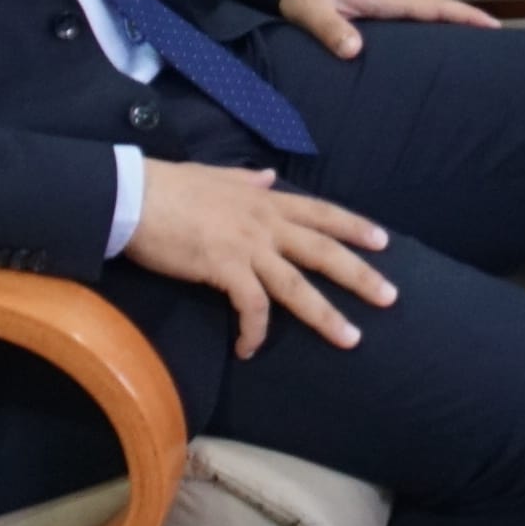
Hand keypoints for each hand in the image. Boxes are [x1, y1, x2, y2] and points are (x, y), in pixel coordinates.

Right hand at [122, 162, 394, 358]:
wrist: (133, 195)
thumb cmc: (168, 185)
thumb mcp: (215, 175)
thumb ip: (245, 179)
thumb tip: (266, 176)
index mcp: (265, 200)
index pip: (321, 213)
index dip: (354, 226)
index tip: (383, 241)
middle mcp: (265, 222)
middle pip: (324, 251)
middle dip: (360, 275)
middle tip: (391, 296)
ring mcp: (247, 246)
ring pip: (298, 285)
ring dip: (326, 315)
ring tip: (351, 338)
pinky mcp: (224, 267)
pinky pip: (250, 306)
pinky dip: (254, 331)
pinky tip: (249, 350)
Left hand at [276, 0, 497, 60]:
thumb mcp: (311, 11)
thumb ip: (331, 31)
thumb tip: (354, 50)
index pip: (433, 7)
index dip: (464, 17)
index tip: (493, 26)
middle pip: (439, 6)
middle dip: (468, 20)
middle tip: (496, 41)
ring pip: (428, 6)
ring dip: (451, 19)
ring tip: (472, 42)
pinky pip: (415, 6)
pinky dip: (433, 16)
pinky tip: (433, 33)